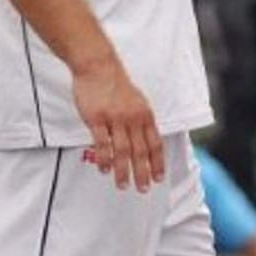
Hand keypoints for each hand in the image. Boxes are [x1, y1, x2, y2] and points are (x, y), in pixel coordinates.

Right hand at [72, 54, 163, 193]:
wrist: (98, 65)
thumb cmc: (115, 84)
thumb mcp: (136, 100)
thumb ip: (140, 120)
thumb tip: (145, 140)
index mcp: (144, 114)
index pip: (155, 143)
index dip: (157, 162)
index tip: (159, 178)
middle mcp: (133, 118)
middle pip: (141, 151)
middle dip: (143, 173)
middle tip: (143, 189)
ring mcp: (115, 118)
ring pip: (122, 151)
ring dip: (123, 171)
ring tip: (123, 185)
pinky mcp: (97, 118)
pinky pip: (102, 144)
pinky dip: (105, 159)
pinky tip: (105, 169)